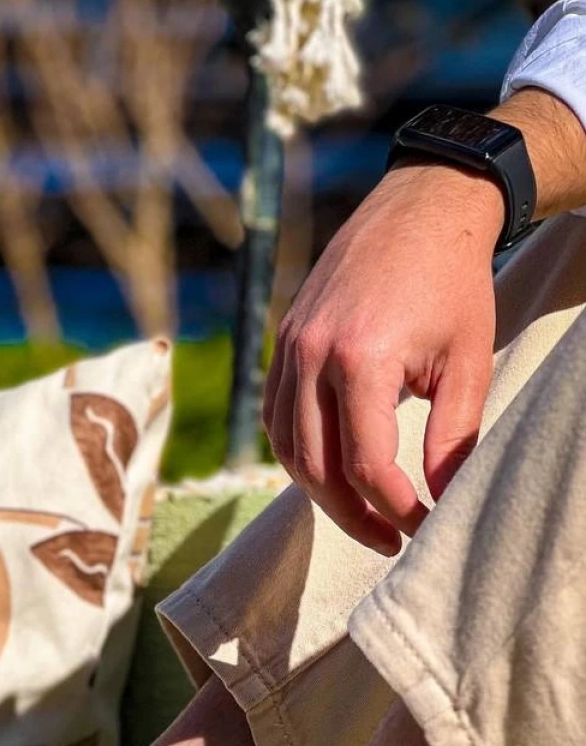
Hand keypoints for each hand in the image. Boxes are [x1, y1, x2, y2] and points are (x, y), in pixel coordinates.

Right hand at [264, 161, 503, 553]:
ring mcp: (290, 346)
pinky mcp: (285, 340)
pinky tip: (330, 470)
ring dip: (321, 492)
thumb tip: (445, 502)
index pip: (366, 463)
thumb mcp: (468, 362)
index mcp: (361, 358)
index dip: (395, 508)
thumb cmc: (453, 282)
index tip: (422, 526)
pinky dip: (299, 452)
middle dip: (353, 515)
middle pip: (317, 468)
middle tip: (388, 539)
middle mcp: (312, 354)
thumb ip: (454, 437)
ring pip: (288, 448)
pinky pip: (277, 416)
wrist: (422, 206)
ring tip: (361, 514)